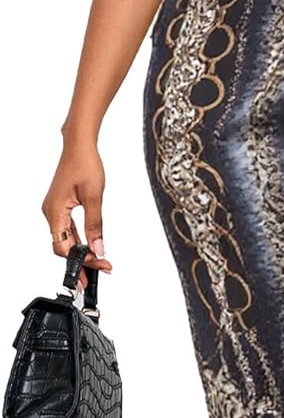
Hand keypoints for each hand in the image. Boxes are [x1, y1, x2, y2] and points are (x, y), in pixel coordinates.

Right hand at [41, 139, 112, 290]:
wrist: (79, 146)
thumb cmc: (84, 163)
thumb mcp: (94, 197)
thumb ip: (95, 225)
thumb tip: (98, 247)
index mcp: (54, 212)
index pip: (64, 248)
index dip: (81, 261)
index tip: (98, 266)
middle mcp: (50, 212)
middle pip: (63, 246)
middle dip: (81, 260)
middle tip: (98, 271)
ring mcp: (54, 209)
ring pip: (65, 238)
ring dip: (80, 251)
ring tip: (96, 262)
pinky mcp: (60, 206)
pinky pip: (67, 228)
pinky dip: (78, 238)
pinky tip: (89, 246)